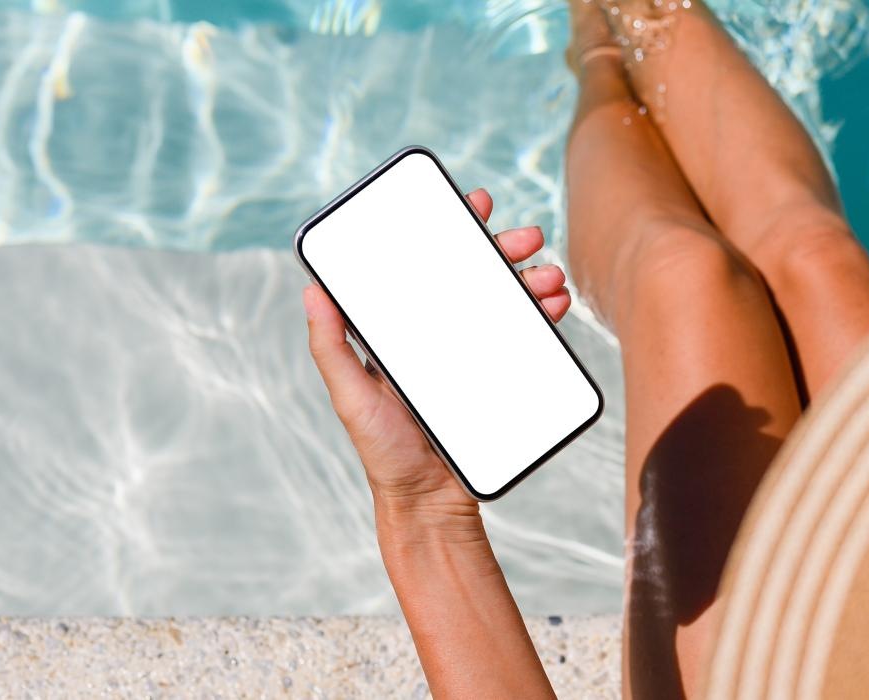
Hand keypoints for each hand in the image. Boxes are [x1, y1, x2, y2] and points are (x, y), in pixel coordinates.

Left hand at [303, 187, 570, 516]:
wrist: (430, 502)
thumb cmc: (383, 451)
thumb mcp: (350, 398)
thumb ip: (331, 347)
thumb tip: (313, 289)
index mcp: (404, 329)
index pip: (427, 266)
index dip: (450, 230)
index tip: (472, 205)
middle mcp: (440, 332)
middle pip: (474, 275)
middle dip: (503, 248)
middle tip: (526, 237)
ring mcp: (473, 352)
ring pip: (505, 300)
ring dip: (531, 280)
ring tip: (549, 278)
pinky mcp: (500, 374)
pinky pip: (525, 336)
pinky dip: (543, 315)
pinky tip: (555, 306)